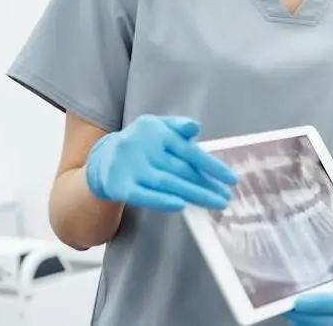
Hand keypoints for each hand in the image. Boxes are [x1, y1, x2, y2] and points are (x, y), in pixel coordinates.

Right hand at [84, 114, 236, 211]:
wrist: (101, 158)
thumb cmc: (138, 144)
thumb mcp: (155, 127)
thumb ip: (177, 127)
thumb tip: (195, 127)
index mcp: (156, 133)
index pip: (189, 151)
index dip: (211, 165)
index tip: (230, 179)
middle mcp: (144, 149)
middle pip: (181, 169)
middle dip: (206, 184)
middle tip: (225, 197)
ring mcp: (131, 168)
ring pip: (167, 183)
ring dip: (193, 194)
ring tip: (214, 203)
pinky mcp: (120, 186)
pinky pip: (144, 196)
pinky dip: (162, 201)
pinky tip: (181, 205)